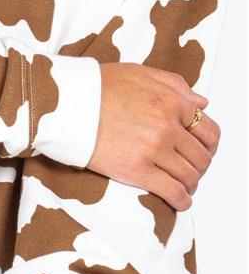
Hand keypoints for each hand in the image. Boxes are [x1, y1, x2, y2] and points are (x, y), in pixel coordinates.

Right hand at [88, 64, 219, 208]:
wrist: (65, 104)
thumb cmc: (97, 86)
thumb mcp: (140, 72)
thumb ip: (176, 85)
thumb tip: (202, 104)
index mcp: (171, 101)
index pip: (207, 130)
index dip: (208, 144)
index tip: (202, 151)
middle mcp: (167, 125)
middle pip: (201, 156)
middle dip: (199, 166)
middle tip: (190, 169)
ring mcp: (154, 149)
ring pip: (190, 175)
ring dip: (191, 183)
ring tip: (183, 185)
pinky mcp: (137, 170)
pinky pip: (172, 192)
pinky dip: (182, 200)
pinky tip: (180, 201)